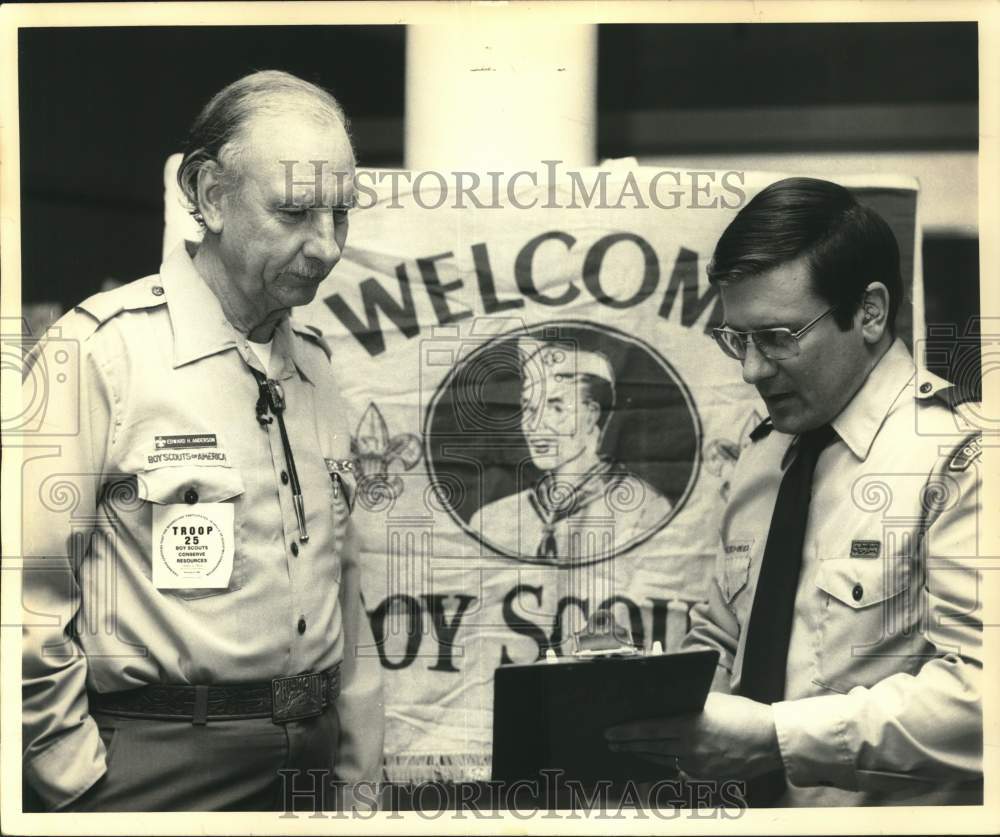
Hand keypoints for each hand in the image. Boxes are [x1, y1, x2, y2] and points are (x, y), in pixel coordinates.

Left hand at [604, 693, 782, 779]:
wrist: (771, 740)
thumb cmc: (742, 713)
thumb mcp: (710, 700)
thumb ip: (686, 704)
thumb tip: (664, 703)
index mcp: (690, 725)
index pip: (649, 729)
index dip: (626, 732)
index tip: (610, 732)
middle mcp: (691, 748)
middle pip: (651, 747)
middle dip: (628, 744)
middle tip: (611, 742)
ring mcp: (699, 766)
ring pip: (662, 760)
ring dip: (643, 754)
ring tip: (627, 750)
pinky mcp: (707, 776)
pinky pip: (679, 769)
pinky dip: (665, 763)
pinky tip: (655, 759)